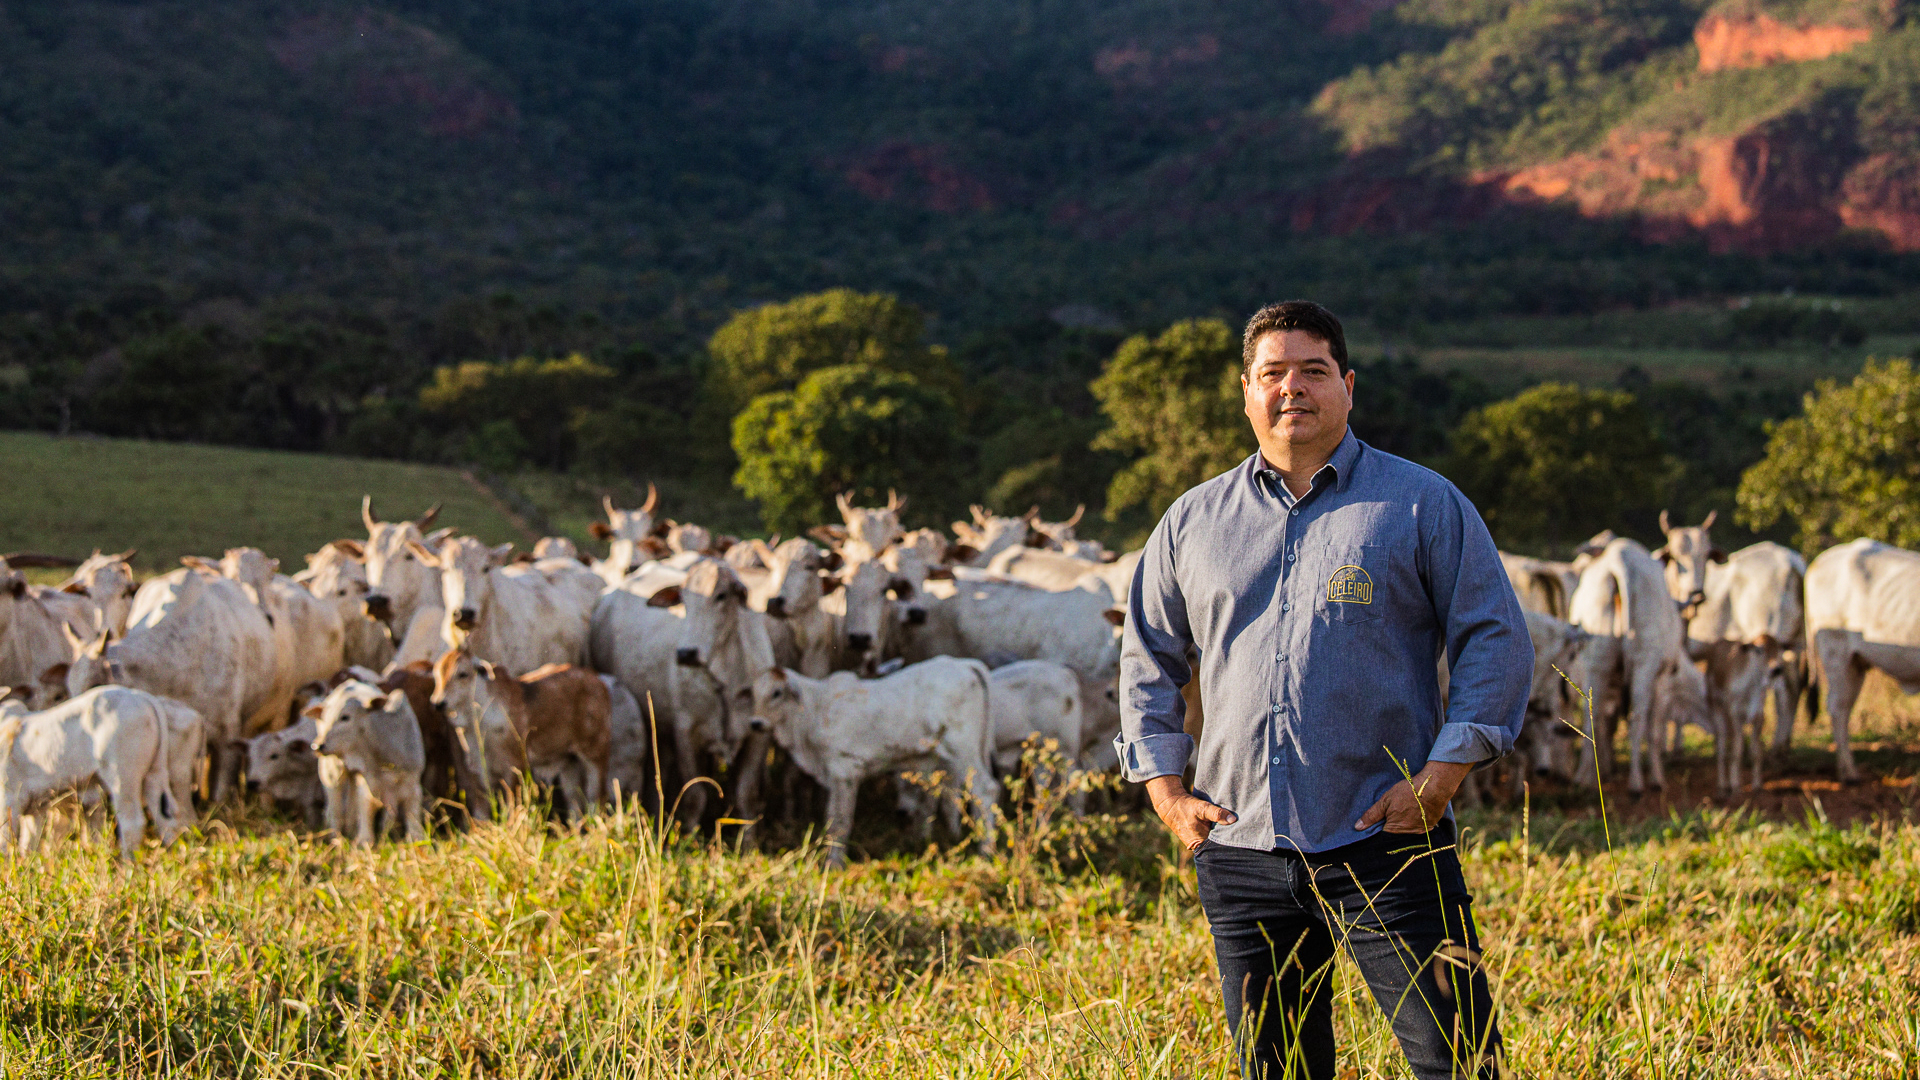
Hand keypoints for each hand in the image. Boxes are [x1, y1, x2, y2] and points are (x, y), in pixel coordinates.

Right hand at [1146, 775, 1236, 851]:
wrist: (1171, 806)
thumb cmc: (1187, 807)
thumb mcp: (1202, 807)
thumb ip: (1217, 813)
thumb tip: (1233, 820)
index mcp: (1201, 843)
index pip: (1221, 848)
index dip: (1231, 842)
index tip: (1240, 834)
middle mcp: (1199, 848)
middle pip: (1218, 848)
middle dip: (1228, 841)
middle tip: (1239, 832)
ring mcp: (1197, 846)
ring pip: (1214, 845)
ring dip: (1221, 839)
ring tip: (1232, 831)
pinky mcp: (1197, 842)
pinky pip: (1209, 842)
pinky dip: (1215, 837)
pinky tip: (1222, 830)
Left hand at [1355, 761, 1472, 834]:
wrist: (1435, 786)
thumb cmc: (1408, 791)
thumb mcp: (1386, 800)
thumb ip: (1372, 815)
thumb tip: (1358, 827)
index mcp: (1395, 829)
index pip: (1382, 837)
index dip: (1379, 830)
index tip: (1377, 824)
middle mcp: (1408, 834)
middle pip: (1396, 836)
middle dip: (1392, 827)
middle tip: (1393, 815)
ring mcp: (1421, 832)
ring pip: (1408, 833)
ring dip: (1405, 825)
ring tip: (1405, 812)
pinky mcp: (1430, 827)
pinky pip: (1420, 829)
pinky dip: (1416, 823)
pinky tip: (1415, 813)